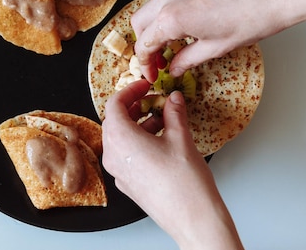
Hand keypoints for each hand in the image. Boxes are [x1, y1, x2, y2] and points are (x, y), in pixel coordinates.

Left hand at [102, 80, 242, 249]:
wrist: (192, 219)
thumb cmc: (185, 182)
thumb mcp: (180, 138)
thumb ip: (174, 113)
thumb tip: (173, 99)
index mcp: (120, 139)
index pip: (114, 104)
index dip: (130, 91)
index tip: (145, 86)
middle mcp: (112, 155)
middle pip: (115, 121)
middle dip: (134, 107)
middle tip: (154, 101)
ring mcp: (118, 172)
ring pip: (120, 138)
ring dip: (138, 124)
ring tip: (163, 120)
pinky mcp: (127, 183)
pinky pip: (126, 154)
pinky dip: (138, 141)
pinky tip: (161, 140)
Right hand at [132, 0, 305, 81]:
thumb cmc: (254, 17)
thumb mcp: (217, 48)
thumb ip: (188, 59)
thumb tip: (175, 67)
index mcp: (172, 18)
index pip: (144, 44)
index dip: (145, 63)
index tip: (152, 73)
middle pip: (140, 22)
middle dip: (145, 43)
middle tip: (159, 61)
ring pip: (152, 7)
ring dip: (155, 27)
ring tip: (173, 45)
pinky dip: (168, 12)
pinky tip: (186, 26)